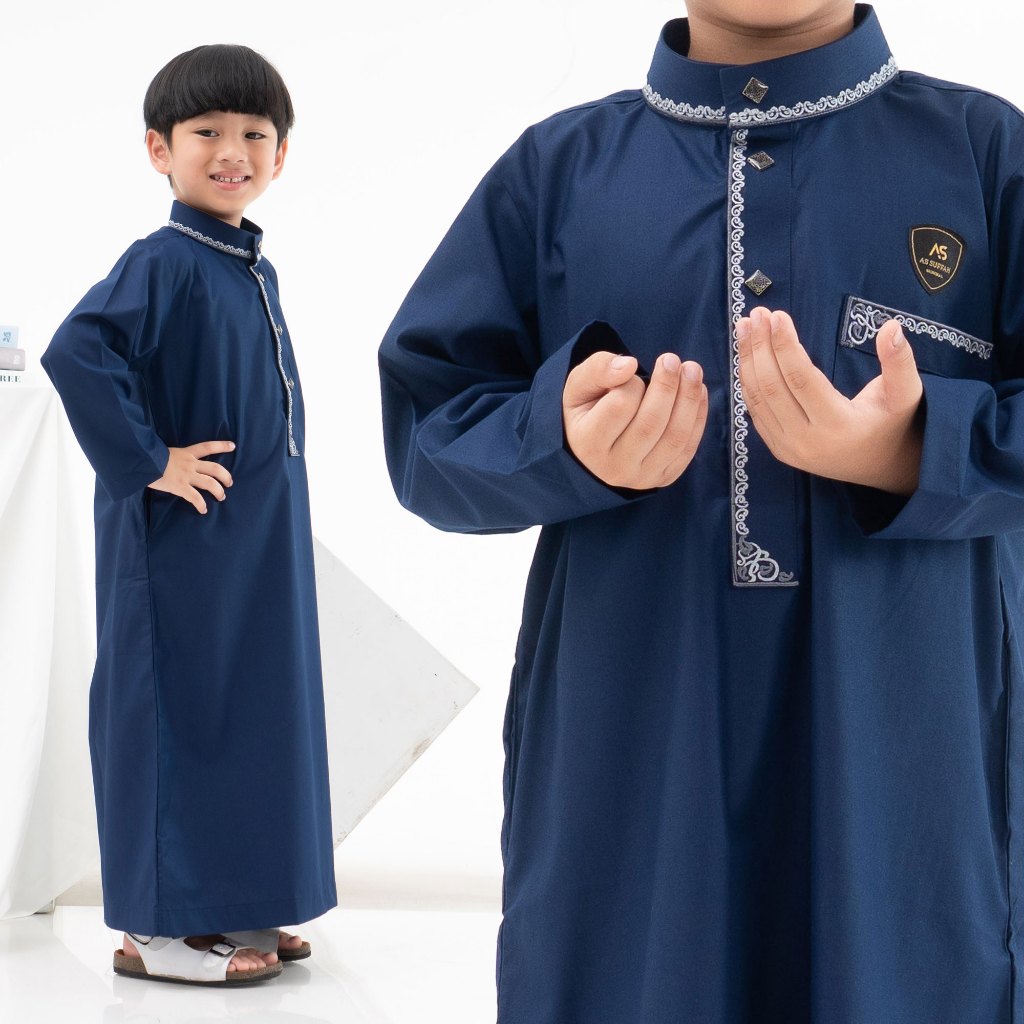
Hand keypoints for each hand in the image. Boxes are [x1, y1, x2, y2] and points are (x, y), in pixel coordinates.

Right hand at [147, 440, 235, 513]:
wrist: (140, 461)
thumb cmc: (149, 456)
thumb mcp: (165, 452)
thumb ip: (175, 457)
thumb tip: (175, 463)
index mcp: (187, 453)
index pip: (208, 447)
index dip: (221, 446)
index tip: (233, 446)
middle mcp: (190, 463)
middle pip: (215, 468)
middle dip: (226, 476)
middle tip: (229, 483)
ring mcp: (186, 475)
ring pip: (210, 483)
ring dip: (218, 491)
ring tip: (221, 497)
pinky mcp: (180, 487)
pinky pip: (196, 498)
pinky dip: (201, 505)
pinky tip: (203, 510)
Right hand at [563, 350, 708, 488]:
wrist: (594, 447)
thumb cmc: (587, 409)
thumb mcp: (580, 384)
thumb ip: (598, 369)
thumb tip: (629, 365)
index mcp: (589, 443)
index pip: (620, 406)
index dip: (632, 383)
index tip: (630, 373)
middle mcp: (614, 467)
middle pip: (651, 424)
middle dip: (668, 386)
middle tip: (672, 359)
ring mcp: (641, 477)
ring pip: (675, 438)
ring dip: (689, 400)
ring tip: (692, 370)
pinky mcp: (663, 478)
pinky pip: (688, 449)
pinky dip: (699, 417)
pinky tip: (699, 392)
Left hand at [736, 307, 923, 494]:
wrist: (880, 466)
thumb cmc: (893, 423)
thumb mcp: (906, 394)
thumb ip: (900, 362)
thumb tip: (892, 326)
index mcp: (837, 425)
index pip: (801, 379)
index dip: (785, 346)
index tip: (777, 316)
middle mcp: (806, 440)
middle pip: (772, 387)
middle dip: (760, 347)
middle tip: (757, 314)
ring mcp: (787, 448)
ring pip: (758, 399)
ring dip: (748, 360)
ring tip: (745, 327)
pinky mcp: (778, 449)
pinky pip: (755, 412)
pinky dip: (748, 381)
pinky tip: (747, 355)